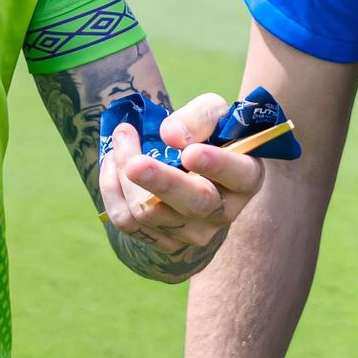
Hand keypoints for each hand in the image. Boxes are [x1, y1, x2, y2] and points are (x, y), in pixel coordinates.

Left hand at [99, 94, 264, 252]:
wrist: (190, 170)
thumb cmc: (206, 136)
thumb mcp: (213, 115)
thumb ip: (199, 117)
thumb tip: (171, 135)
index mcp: (244, 178)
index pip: (239, 175)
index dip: (217, 165)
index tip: (191, 152)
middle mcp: (222, 212)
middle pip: (193, 203)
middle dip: (161, 182)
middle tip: (135, 163)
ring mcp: (192, 232)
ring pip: (150, 211)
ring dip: (126, 173)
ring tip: (123, 137)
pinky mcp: (162, 242)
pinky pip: (126, 221)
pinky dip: (112, 188)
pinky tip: (113, 162)